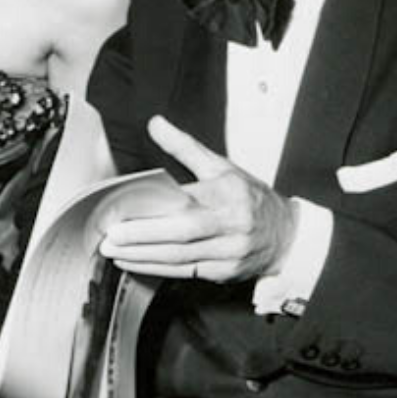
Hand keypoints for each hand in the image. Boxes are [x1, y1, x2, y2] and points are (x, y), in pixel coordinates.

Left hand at [99, 115, 297, 282]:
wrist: (286, 235)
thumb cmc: (250, 198)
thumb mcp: (222, 166)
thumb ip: (186, 147)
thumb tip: (156, 124)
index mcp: (228, 194)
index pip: (187, 201)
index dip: (154, 211)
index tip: (123, 211)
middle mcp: (231, 225)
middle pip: (182, 234)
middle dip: (142, 238)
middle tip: (110, 238)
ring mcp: (229, 253)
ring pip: (181, 258)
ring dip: (144, 257)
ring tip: (115, 252)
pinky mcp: (225, 274)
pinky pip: (187, 273)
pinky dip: (158, 269)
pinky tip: (137, 264)